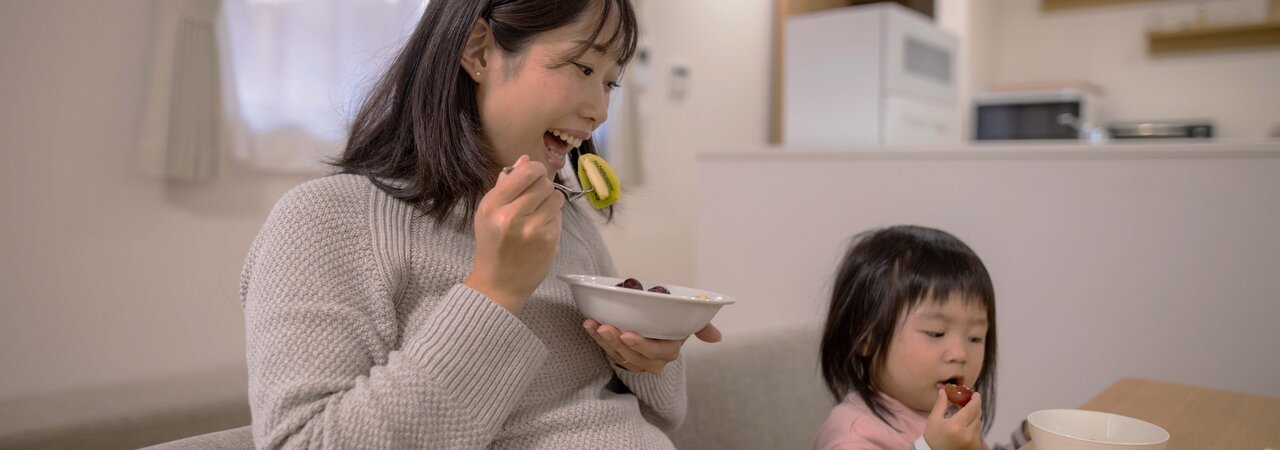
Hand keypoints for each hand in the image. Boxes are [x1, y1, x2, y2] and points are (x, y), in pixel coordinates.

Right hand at [465, 155, 563, 314]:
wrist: (499, 283)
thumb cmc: (492, 244)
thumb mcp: (488, 212)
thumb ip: (506, 185)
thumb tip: (526, 159)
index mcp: (492, 206)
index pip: (525, 173)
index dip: (535, 168)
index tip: (535, 173)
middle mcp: (511, 216)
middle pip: (543, 183)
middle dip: (542, 185)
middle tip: (535, 196)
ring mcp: (532, 230)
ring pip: (555, 196)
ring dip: (550, 200)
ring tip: (538, 211)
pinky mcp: (549, 240)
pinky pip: (559, 215)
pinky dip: (552, 217)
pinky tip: (541, 227)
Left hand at [582, 320, 721, 373]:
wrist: (656, 326)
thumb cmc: (672, 323)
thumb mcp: (687, 323)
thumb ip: (701, 327)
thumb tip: (717, 338)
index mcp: (669, 351)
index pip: (656, 352)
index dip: (642, 345)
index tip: (627, 333)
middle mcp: (652, 361)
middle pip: (633, 355)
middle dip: (617, 342)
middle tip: (605, 327)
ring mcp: (634, 361)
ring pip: (618, 354)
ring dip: (603, 341)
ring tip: (594, 325)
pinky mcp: (619, 357)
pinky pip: (606, 350)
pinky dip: (595, 338)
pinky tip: (588, 325)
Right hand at [923, 387, 983, 449]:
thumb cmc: (932, 437)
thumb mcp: (934, 419)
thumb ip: (941, 404)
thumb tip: (943, 390)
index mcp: (956, 426)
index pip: (971, 409)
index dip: (975, 400)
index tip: (976, 394)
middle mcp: (967, 434)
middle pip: (977, 416)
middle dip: (976, 407)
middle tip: (972, 401)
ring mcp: (973, 442)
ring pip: (979, 424)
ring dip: (975, 417)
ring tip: (967, 413)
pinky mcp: (975, 448)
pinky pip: (978, 433)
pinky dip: (974, 427)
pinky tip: (966, 425)